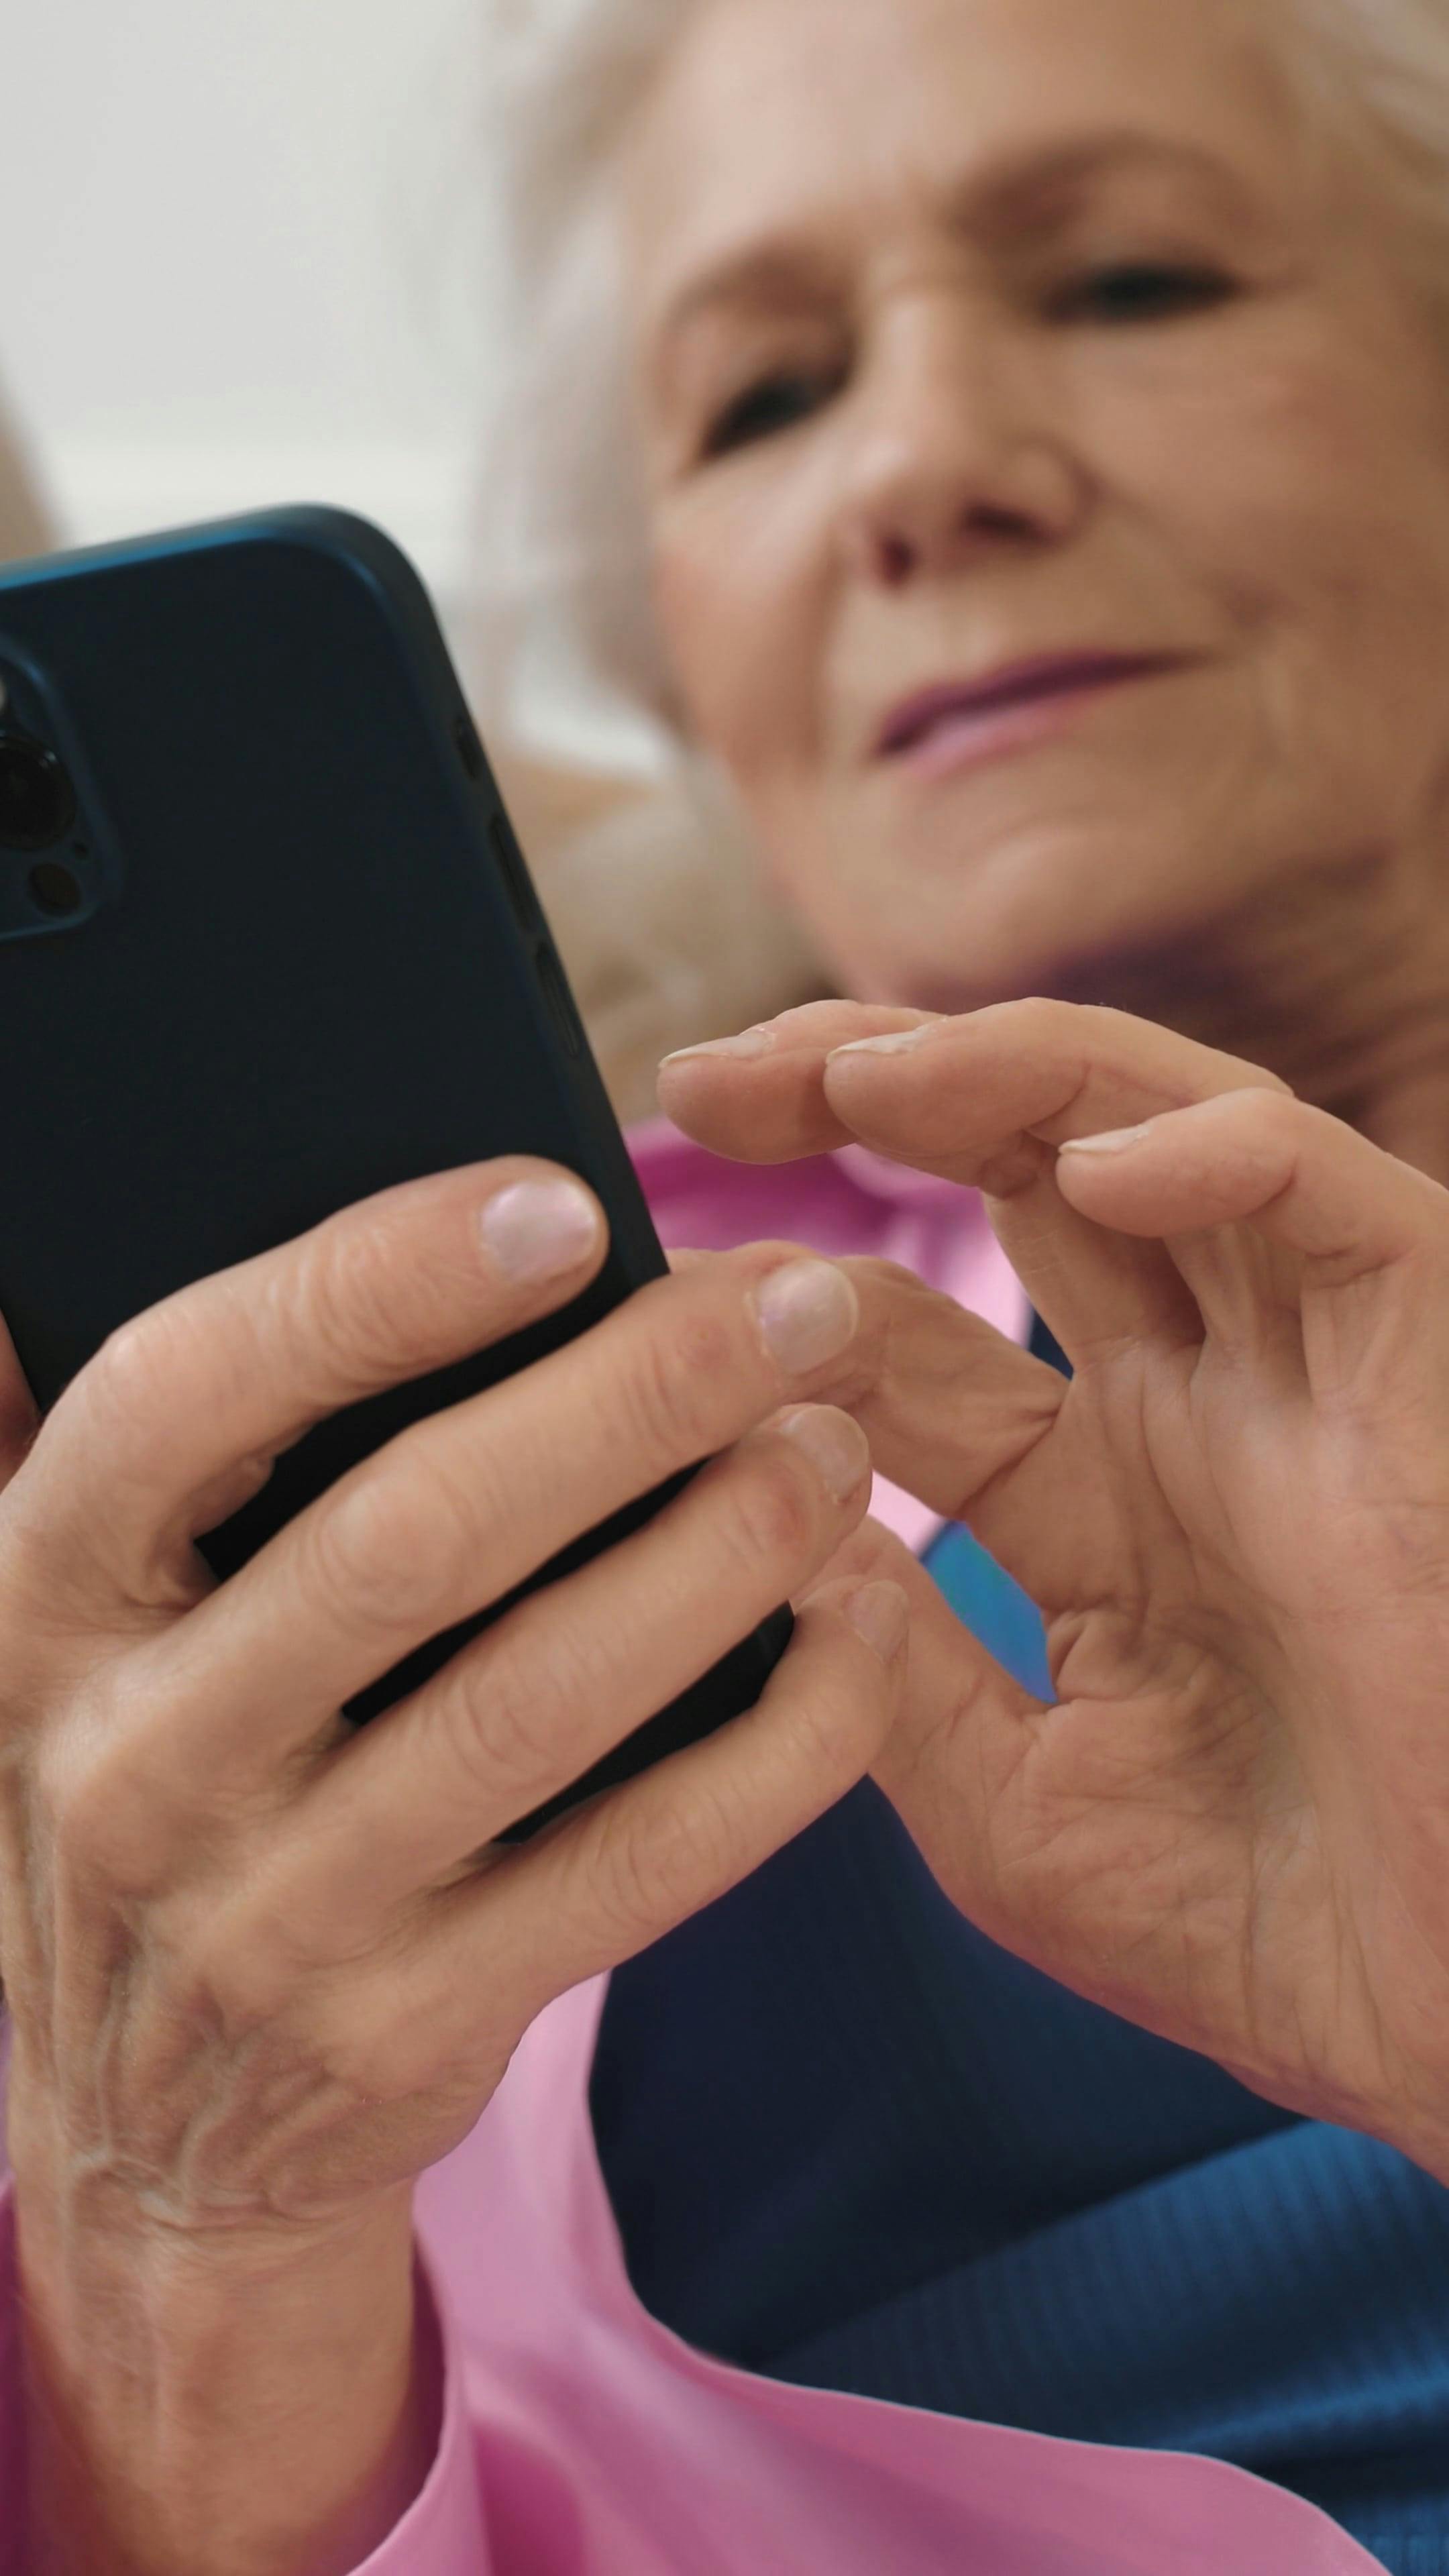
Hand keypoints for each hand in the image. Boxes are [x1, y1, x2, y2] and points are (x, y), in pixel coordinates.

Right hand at [0, 1155, 909, 2573]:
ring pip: (530, 1702)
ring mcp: (265, 1915)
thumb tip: (375, 1224)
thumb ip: (194, 1455)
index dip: (372, 1288)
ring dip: (714, 1555)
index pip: (176, 1400)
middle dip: (626, 1402)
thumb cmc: (172, 1774)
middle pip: (401, 1540)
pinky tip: (856, 1633)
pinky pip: (628, 1866)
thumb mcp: (108, 1618)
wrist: (147, 2128)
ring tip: (838, 1447)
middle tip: (795, 1303)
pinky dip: (767, 1746)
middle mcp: (129, 1758)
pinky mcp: (408, 2024)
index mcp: (39, 1600)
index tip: (565, 1206)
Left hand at [661, 998, 1448, 2182]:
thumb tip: (759, 1523)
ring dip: (1010, 1072)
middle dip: (866, 1092)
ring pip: (1162, 1131)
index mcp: (1100, 1494)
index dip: (786, 1287)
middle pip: (1021, 1170)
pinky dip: (1224, 1152)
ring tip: (860, 1070)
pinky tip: (1103, 1168)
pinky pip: (1340, 1197)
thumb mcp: (1021, 1811)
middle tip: (711, 1075)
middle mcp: (1200, 1401)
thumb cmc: (1285, 1944)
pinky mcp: (1430, 1371)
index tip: (651, 1271)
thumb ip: (894, 1668)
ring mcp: (1311, 1375)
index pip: (912, 1335)